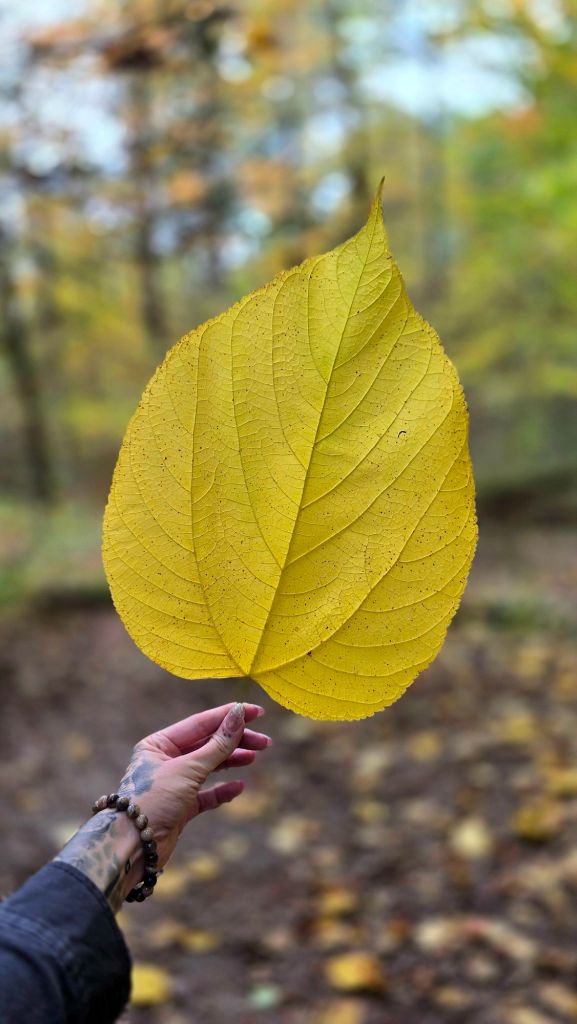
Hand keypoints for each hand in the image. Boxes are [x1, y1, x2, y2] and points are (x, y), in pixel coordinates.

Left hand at [117, 702, 270, 875]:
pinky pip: (206, 794)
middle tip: (264, 741)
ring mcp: (173, 784)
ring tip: (254, 756)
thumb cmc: (154, 800)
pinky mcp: (180, 808)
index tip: (256, 712)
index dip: (229, 716)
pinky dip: (222, 790)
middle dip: (236, 741)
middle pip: (207, 744)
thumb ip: (217, 744)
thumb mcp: (188, 768)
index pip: (201, 724)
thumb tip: (239, 715)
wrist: (133, 847)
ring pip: (209, 767)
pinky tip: (239, 786)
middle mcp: (165, 761)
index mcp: (159, 744)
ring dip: (232, 761)